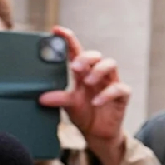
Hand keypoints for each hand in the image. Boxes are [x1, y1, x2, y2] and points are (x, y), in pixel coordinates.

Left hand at [39, 26, 130, 164]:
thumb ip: (59, 98)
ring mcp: (111, 84)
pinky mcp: (122, 96)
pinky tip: (97, 102)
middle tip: (75, 67)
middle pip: (97, 56)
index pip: (76, 52)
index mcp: (83, 73)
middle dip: (86, 58)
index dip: (68, 40)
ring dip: (98, 71)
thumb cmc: (84, 115)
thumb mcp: (69, 106)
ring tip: (88, 82)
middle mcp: (98, 75)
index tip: (56, 30)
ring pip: (111, 65)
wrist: (98, 134)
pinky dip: (107, 94)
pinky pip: (119, 88)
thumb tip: (42, 97)